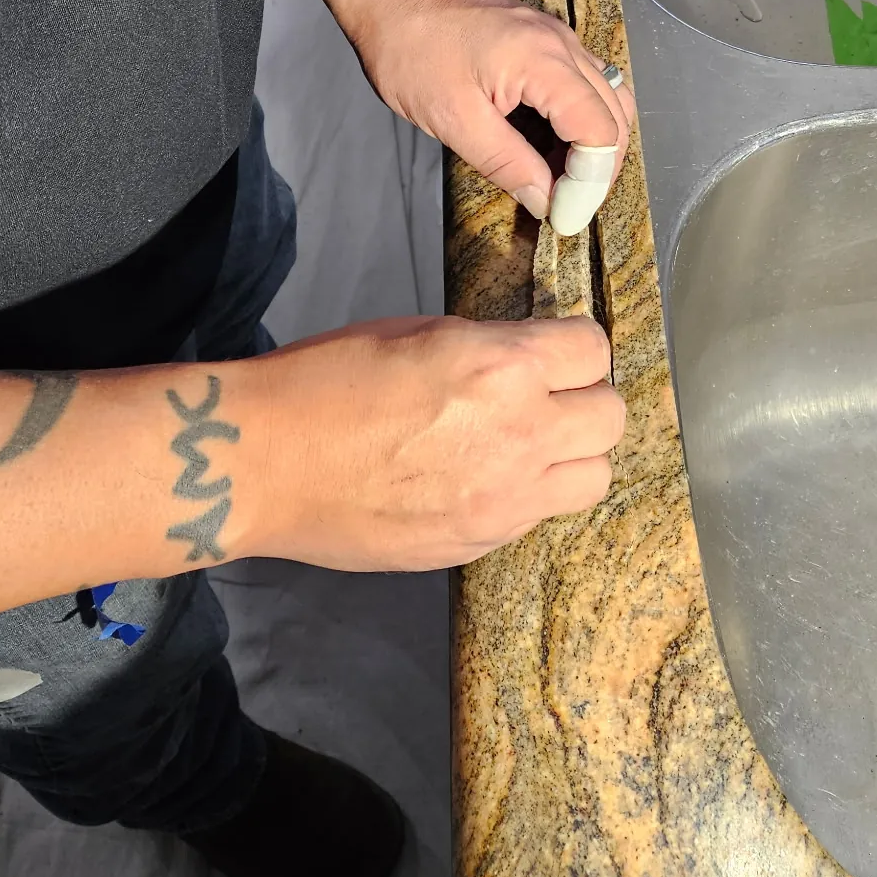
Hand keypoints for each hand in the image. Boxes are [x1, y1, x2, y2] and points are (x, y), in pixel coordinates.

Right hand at [250, 314, 622, 570]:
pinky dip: (528, 494)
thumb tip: (526, 360)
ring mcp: (504, 499)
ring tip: (530, 444)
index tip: (555, 350)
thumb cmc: (326, 381)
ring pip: (595, 478)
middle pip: (611, 417)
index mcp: (502, 368)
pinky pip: (540, 515)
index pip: (594, 349)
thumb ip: (488, 348)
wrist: (265, 463)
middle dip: (585, 398)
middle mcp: (520, 434)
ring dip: (573, 455)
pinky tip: (484, 479)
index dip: (575, 346)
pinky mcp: (479, 542)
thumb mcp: (418, 334)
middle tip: (548, 395)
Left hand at [342, 0, 635, 220]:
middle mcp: (562, 44)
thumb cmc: (411, 52)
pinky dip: (577, 120)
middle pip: (616, 114)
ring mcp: (556, 37)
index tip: (564, 216)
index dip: (590, 182)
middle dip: (600, 168)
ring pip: (606, 97)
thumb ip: (506, 163)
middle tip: (568, 205)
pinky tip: (549, 146)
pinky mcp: (543, 38)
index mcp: (544, 61)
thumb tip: (545, 201)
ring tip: (561, 181)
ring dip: (592, 144)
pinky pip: (581, 83)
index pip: (600, 130)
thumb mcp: (453, 120)